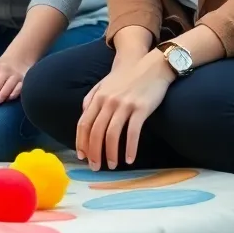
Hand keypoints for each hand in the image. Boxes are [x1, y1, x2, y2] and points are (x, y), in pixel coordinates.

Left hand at [75, 50, 175, 169]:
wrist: (152, 66)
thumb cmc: (128, 77)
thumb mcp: (105, 84)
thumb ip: (92, 99)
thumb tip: (83, 116)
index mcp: (97, 97)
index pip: (84, 124)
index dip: (81, 142)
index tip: (82, 156)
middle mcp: (108, 102)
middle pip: (96, 132)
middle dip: (94, 152)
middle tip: (95, 167)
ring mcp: (124, 105)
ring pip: (112, 135)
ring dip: (110, 153)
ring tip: (111, 165)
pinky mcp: (141, 109)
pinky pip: (133, 133)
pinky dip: (130, 148)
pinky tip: (130, 159)